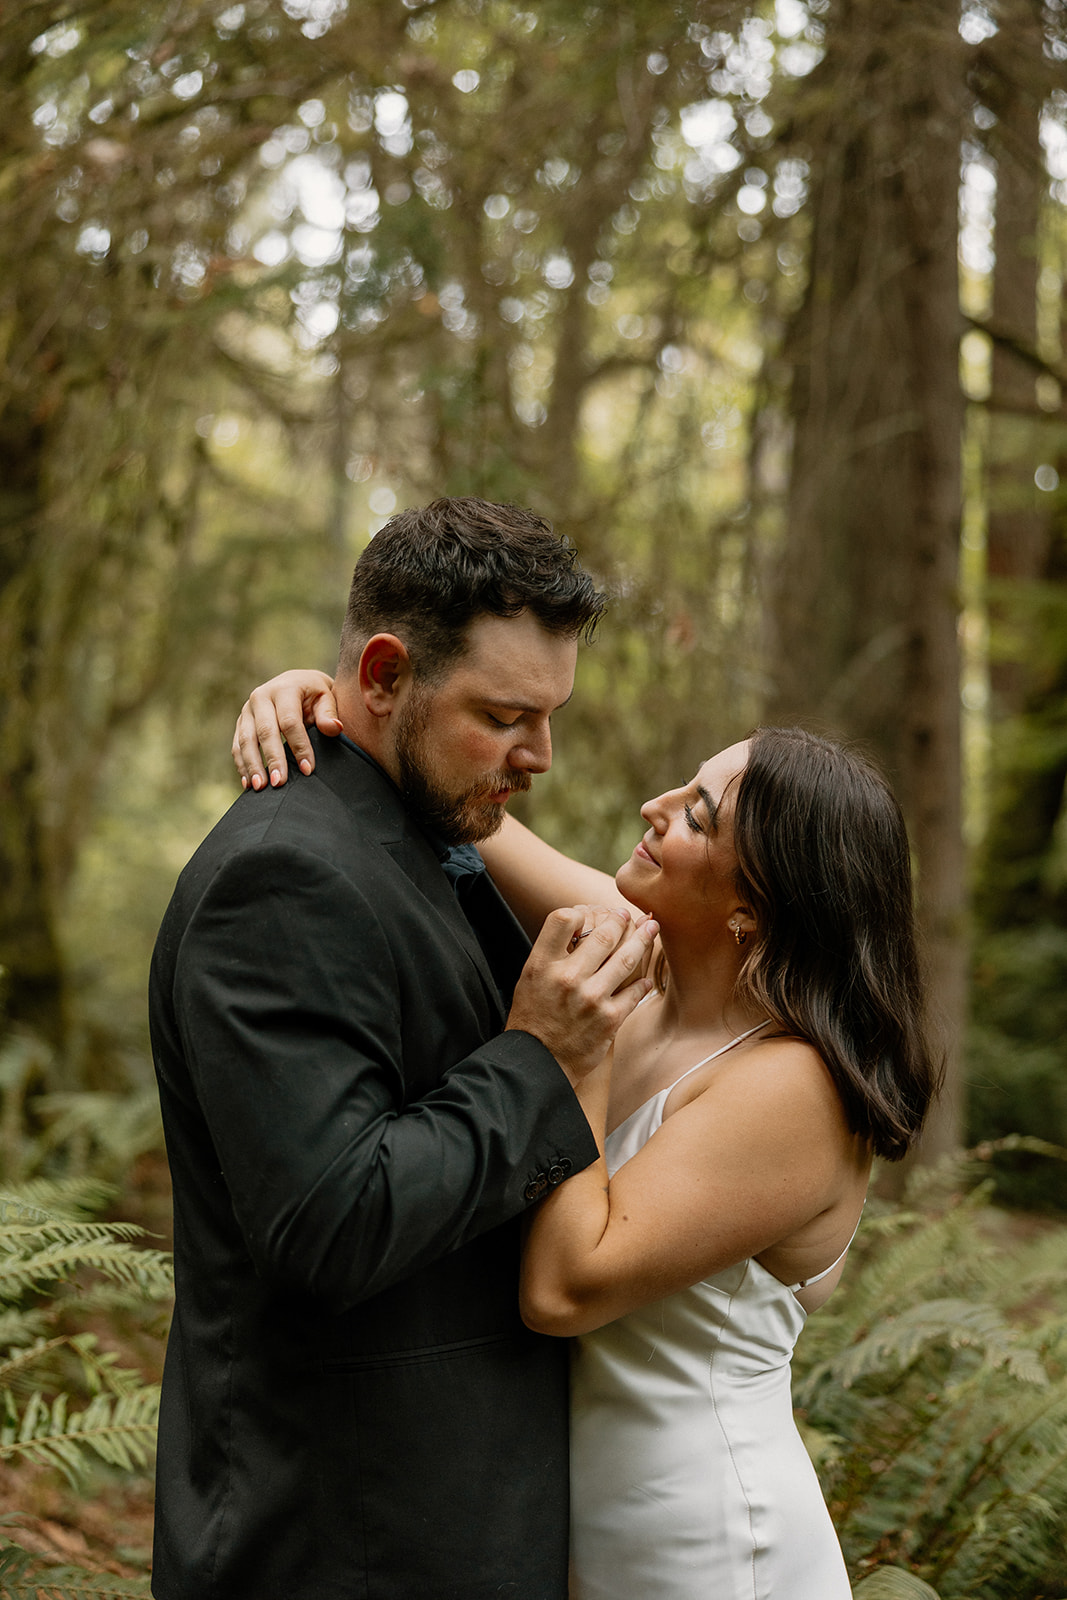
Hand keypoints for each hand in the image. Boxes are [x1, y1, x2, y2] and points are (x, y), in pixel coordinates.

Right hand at [232, 669, 340, 789]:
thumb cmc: (315, 694)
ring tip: (260, 787)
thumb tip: (335, 728)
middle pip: (265, 731)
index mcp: (284, 688)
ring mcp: (248, 710)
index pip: (290, 722)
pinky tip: (248, 783)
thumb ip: (329, 713)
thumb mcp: (326, 698)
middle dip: (272, 759)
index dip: (299, 747)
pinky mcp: (241, 722)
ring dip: (252, 765)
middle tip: (279, 783)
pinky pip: (237, 745)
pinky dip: (242, 764)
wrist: (297, 682)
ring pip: (246, 740)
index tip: (307, 770)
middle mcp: (261, 696)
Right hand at [507, 905, 657, 1083]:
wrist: (537, 1062)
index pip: (563, 918)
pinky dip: (642, 982)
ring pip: (626, 958)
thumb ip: (551, 952)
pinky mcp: (610, 1019)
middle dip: (620, 920)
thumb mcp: (530, 978)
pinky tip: (645, 977)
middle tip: (627, 915)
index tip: (591, 914)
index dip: (580, 912)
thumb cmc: (533, 1017)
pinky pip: (635, 992)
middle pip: (603, 934)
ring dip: (642, 940)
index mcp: (542, 964)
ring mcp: (591, 998)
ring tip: (650, 928)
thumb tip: (580, 925)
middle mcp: (567, 977)